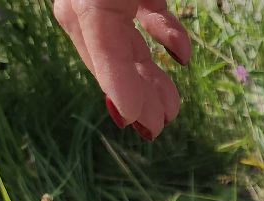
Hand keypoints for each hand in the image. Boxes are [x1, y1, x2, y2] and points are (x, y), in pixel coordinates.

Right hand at [51, 0, 189, 139]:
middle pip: (117, 57)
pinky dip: (163, 36)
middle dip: (139, 95)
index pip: (104, 58)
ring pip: (132, 43)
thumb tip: (124, 106)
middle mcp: (91, 4)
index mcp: (83, 7)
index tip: (132, 120)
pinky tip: (180, 57)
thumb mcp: (98, 4)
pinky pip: (148, 14)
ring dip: (150, 77)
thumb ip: (105, 40)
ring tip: (170, 109)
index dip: (119, 90)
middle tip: (158, 127)